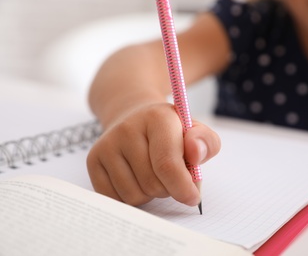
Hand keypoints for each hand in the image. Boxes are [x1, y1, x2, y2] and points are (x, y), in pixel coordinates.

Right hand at [86, 103, 220, 205]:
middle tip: (170, 175)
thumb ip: (206, 142)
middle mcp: (127, 128)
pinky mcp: (93, 160)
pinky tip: (136, 179)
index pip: (167, 164)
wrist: (133, 117)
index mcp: (157, 118)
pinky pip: (116, 199)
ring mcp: (106, 145)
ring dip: (150, 194)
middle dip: (168, 188)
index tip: (193, 197)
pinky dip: (131, 197)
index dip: (183, 187)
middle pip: (153, 184)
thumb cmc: (169, 131)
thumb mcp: (194, 130)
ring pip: (134, 196)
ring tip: (152, 174)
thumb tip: (196, 154)